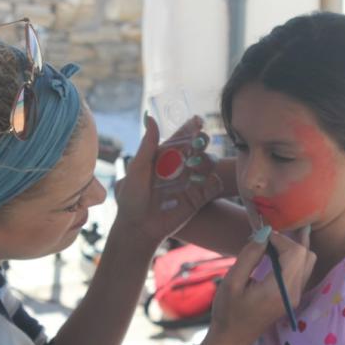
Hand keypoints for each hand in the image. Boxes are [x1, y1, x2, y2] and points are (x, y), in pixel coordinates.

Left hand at [113, 115, 222, 243]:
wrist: (139, 227)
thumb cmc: (132, 197)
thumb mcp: (137, 169)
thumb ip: (147, 145)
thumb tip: (149, 117)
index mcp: (165, 156)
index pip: (182, 136)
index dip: (191, 126)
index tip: (197, 120)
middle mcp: (180, 166)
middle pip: (198, 147)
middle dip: (202, 141)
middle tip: (199, 141)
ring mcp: (191, 181)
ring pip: (208, 164)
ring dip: (207, 160)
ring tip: (196, 164)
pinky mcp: (198, 197)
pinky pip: (213, 185)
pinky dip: (213, 181)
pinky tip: (204, 182)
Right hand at [199, 227, 315, 344]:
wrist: (232, 338)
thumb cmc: (228, 312)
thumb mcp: (232, 281)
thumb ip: (249, 256)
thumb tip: (264, 233)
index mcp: (279, 289)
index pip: (295, 252)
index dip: (281, 238)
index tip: (261, 236)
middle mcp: (294, 293)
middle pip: (305, 255)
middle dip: (288, 241)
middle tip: (266, 239)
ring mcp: (296, 296)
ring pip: (308, 262)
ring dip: (292, 248)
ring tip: (272, 243)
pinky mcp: (293, 297)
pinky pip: (302, 270)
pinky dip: (293, 258)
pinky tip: (276, 253)